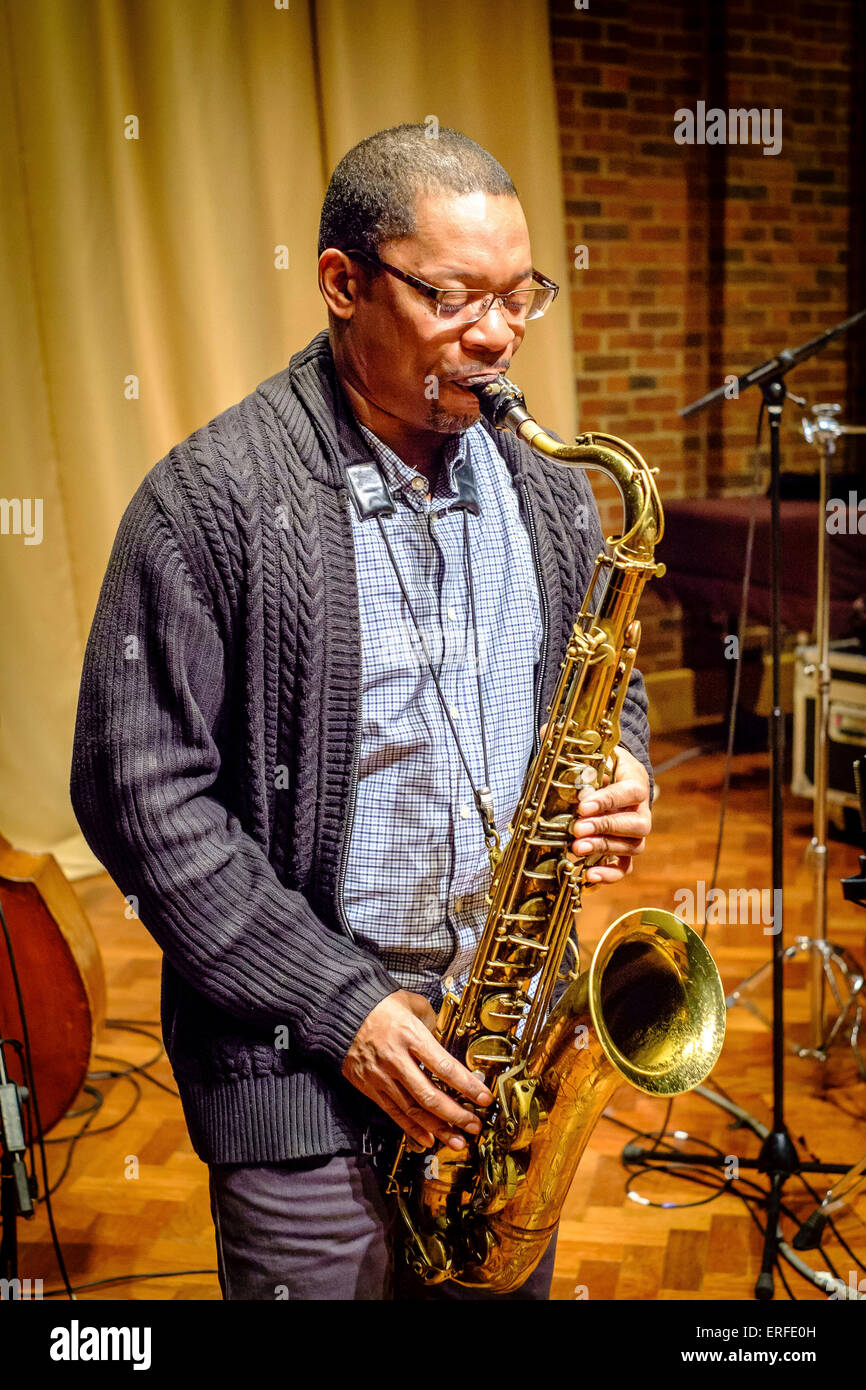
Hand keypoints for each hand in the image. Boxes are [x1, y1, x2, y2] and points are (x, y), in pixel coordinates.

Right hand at [342, 989, 492, 1152]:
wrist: (342, 1012)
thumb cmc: (380, 1005)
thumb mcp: (411, 1003)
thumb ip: (433, 1021)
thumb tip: (447, 1038)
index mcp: (410, 1036)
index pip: (445, 1067)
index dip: (467, 1086)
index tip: (484, 1098)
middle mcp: (396, 1059)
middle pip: (430, 1095)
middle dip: (456, 1115)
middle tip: (474, 1126)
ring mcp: (381, 1076)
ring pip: (412, 1110)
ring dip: (438, 1129)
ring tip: (457, 1142)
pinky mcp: (370, 1087)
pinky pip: (393, 1113)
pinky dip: (411, 1129)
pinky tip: (428, 1139)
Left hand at [568, 743, 651, 885]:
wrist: (613, 781)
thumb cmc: (601, 766)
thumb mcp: (591, 752)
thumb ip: (571, 744)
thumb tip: (548, 729)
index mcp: (635, 781)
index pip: (629, 792)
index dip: (608, 800)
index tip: (583, 805)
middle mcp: (641, 810)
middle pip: (636, 824)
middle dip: (605, 827)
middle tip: (577, 829)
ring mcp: (635, 833)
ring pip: (632, 847)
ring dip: (604, 849)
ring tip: (576, 849)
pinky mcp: (626, 851)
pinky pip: (625, 868)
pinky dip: (610, 874)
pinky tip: (589, 875)